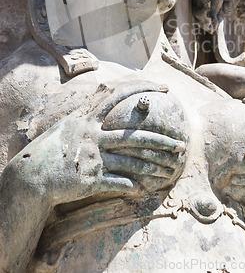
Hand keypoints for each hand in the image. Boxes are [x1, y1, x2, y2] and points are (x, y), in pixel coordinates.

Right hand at [9, 83, 186, 206]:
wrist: (31, 176)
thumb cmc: (51, 148)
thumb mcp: (68, 124)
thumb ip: (88, 109)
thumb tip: (103, 90)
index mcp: (88, 119)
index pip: (119, 95)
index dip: (143, 88)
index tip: (164, 87)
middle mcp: (92, 135)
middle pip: (135, 136)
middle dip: (161, 141)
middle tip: (181, 146)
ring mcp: (92, 157)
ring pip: (131, 161)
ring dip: (153, 167)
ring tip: (169, 171)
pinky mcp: (90, 179)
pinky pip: (117, 183)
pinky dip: (131, 186)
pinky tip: (142, 189)